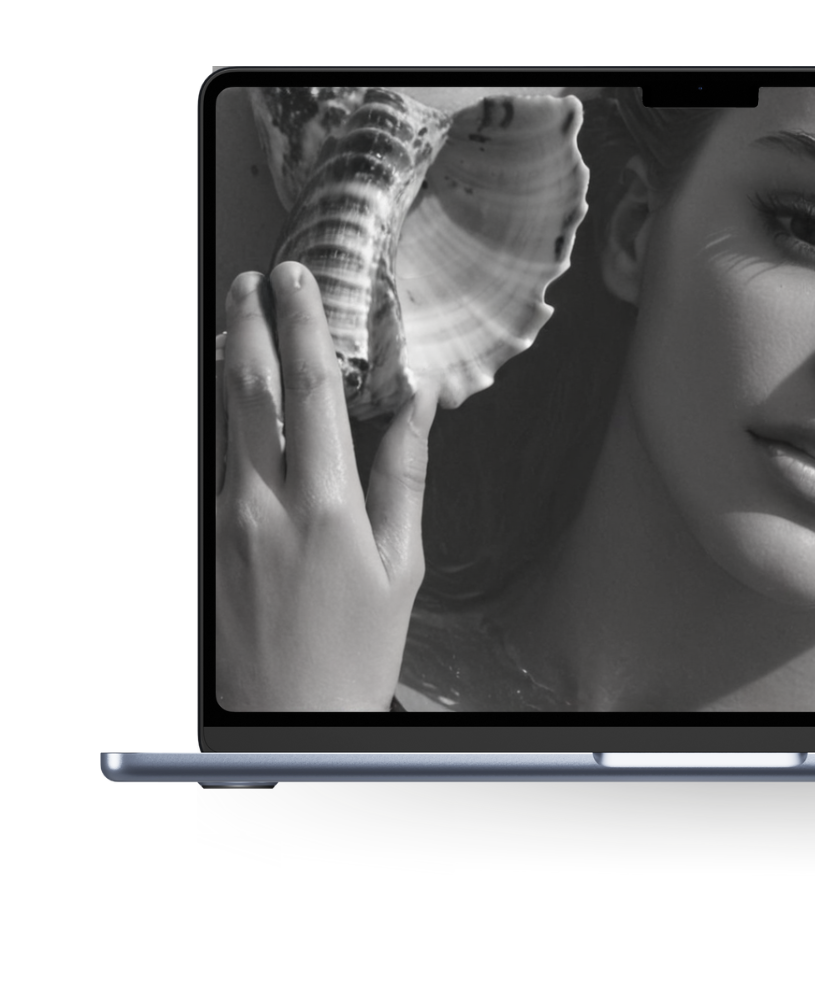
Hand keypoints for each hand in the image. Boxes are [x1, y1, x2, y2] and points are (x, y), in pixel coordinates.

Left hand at [215, 261, 437, 709]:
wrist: (287, 723)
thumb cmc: (356, 652)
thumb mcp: (400, 565)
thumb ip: (405, 476)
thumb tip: (422, 406)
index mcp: (327, 508)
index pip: (311, 392)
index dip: (304, 326)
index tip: (297, 280)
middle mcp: (265, 505)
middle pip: (247, 391)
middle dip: (247, 324)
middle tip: (250, 280)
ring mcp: (225, 522)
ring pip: (220, 422)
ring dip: (226, 363)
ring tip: (233, 319)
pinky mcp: (204, 542)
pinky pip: (211, 462)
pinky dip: (218, 419)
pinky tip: (226, 396)